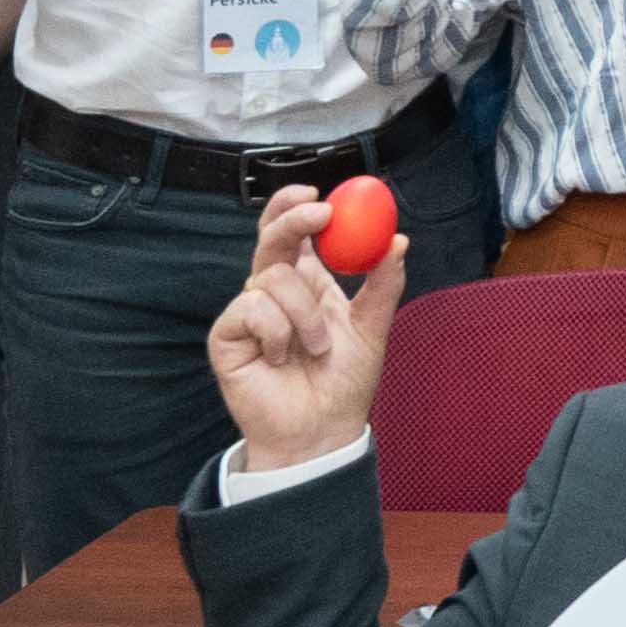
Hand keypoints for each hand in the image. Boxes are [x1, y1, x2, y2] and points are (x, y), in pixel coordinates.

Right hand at [204, 180, 398, 471]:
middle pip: (271, 240)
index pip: (294, 233)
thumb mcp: (372, 329)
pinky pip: (252, 309)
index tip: (321, 195)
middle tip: (320, 212)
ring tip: (317, 348)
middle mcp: (274, 292)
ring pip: (272, 278)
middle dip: (293, 219)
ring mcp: (248, 313)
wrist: (321, 431)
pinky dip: (279, 332)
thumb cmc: (344, 384)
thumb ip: (383, 285)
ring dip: (306, 313)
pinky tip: (281, 359)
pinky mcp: (227, 336)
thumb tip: (398, 240)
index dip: (296, 207)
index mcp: (308, 283)